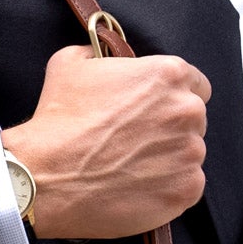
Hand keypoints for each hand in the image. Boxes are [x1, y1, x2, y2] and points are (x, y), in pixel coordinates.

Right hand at [0, 45, 209, 239]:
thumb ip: (97, 53)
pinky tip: (138, 188)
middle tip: (136, 141)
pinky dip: (168, 189)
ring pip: (190, 155)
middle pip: (193, 120)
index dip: (173, 97)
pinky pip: (188, 187)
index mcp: (168, 74)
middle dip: (170, 128)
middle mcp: (187, 111)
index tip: (155, 111)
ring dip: (169, 159)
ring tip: (132, 168)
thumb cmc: (58, 121)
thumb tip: (101, 56)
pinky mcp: (185, 190)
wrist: (46, 177)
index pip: (196, 84)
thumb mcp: (69, 64)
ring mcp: (190, 153)